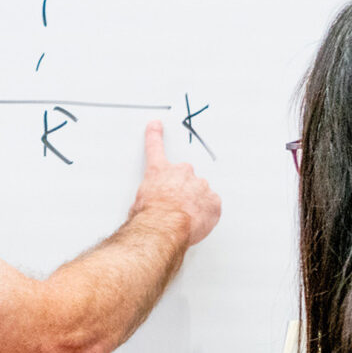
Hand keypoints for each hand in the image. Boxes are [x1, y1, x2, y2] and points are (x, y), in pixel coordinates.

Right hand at [131, 120, 220, 246]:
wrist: (165, 227)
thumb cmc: (150, 216)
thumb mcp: (138, 203)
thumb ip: (148, 196)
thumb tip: (149, 204)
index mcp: (159, 172)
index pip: (155, 148)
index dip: (155, 135)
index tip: (156, 125)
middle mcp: (181, 173)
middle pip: (184, 177)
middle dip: (181, 189)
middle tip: (175, 207)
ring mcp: (200, 185)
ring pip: (200, 192)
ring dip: (195, 202)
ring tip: (184, 218)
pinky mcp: (213, 201)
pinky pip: (212, 205)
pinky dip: (206, 213)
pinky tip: (196, 221)